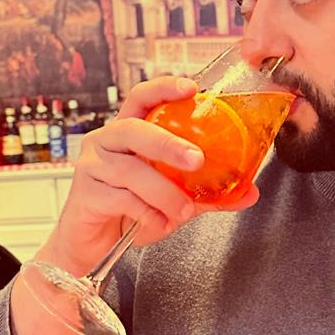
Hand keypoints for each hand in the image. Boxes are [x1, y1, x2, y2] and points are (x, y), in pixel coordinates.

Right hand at [40, 76, 259, 275]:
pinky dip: (146, 214)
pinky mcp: (85, 193)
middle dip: (168, 144)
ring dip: (163, 192)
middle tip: (197, 161)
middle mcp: (106, 141)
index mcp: (128, 133)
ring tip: (183, 211)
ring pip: (131, 170)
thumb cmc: (130, 212)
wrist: (94, 246)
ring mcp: (92, 165)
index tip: (191, 88)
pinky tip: (158, 223)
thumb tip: (249, 191)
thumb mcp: (174, 200)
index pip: (142, 98)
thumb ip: (207, 194)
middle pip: (134, 129)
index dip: (164, 88)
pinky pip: (122, 198)